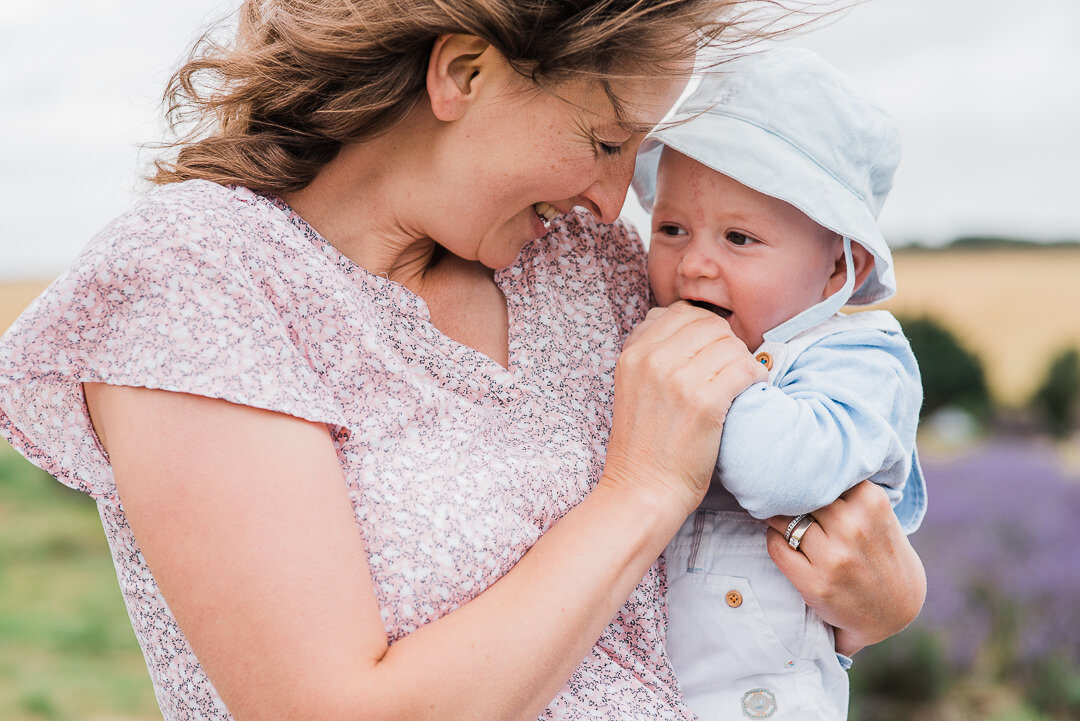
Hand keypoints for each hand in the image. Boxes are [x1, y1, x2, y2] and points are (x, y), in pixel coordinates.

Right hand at [601, 302, 766, 519]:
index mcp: (633, 353)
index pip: (681, 313)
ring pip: (731, 345)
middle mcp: (652, 361)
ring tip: (740, 382)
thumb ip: (653, 351)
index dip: (705, 328)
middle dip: (727, 343)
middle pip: (709, 325)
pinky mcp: (704, 403)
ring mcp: (678, 380)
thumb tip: (689, 322)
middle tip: (731, 368)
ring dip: (743, 361)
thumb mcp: (632, 386)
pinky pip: (745, 368)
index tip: (712, 350)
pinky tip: (751, 390)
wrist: (643, 489)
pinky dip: (755, 377)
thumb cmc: (644, 443)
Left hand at [765, 481, 926, 655]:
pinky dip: (775, 539)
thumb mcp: (879, 513)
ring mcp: (833, 557)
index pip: (821, 472)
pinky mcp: (815, 583)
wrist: (895, 611)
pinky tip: (784, 540)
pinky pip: (777, 547)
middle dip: (790, 494)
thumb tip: (805, 460)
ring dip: (777, 516)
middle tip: (782, 495)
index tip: (799, 475)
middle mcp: (852, 527)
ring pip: (784, 518)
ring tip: (782, 517)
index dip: (807, 474)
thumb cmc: (882, 553)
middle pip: (801, 493)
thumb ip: (848, 489)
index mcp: (870, 502)